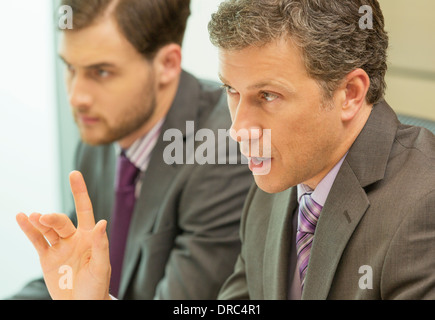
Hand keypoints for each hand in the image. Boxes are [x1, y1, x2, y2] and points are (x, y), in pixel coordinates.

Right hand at [16, 171, 111, 299]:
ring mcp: (59, 247)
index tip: (74, 174)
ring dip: (39, 222)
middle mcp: (74, 238)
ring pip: (47, 229)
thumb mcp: (101, 267)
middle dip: (53, 218)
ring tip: (33, 216)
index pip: (84, 209)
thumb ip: (101, 245)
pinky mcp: (47, 258)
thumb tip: (101, 222)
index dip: (80, 192)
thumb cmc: (96, 287)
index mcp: (90, 237)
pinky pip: (37, 241)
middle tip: (44, 217)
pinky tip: (22, 218)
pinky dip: (28, 230)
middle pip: (62, 222)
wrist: (81, 305)